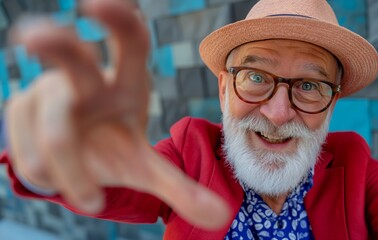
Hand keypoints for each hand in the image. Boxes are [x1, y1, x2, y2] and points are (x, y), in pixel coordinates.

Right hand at [6, 0, 229, 229]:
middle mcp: (86, 80)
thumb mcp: (147, 166)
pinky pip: (29, 155)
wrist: (78, 157)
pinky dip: (48, 177)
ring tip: (86, 190)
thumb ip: (182, 190)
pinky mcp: (19, 109)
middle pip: (71, 58)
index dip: (119, 21)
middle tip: (32, 36)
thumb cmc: (116, 149)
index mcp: (126, 84)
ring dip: (71, 175)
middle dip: (52, 43)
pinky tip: (56, 171)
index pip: (130, 43)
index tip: (100, 4)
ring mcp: (47, 91)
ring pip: (54, 135)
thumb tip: (221, 217)